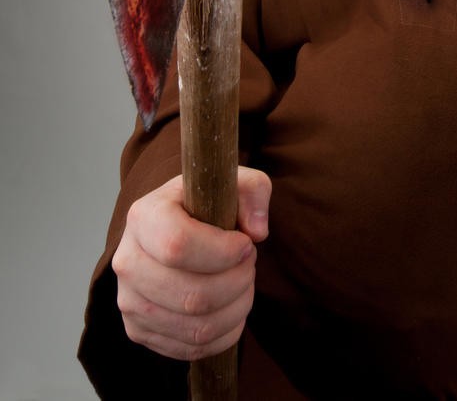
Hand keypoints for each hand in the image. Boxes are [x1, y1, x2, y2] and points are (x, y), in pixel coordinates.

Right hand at [112, 167, 270, 360]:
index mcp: (143, 216)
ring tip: (243, 283)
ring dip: (237, 308)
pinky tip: (232, 306)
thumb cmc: (203, 203)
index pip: (178, 245)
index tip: (246, 244)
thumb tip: (257, 230)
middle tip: (250, 264)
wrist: (173, 226)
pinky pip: (191, 348)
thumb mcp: (231, 181)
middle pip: (192, 295)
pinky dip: (225, 333)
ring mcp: (128, 300)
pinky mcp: (138, 330)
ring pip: (196, 327)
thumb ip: (253, 190)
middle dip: (238, 282)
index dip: (223, 252)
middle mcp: (127, 260)